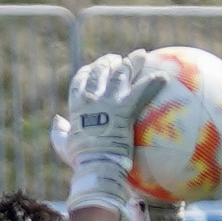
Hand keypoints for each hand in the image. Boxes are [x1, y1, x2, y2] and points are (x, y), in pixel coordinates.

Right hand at [48, 47, 158, 199]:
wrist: (96, 165)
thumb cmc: (81, 160)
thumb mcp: (64, 145)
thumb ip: (60, 132)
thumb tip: (57, 120)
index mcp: (77, 105)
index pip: (81, 80)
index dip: (88, 72)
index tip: (93, 68)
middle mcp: (92, 98)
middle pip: (101, 71)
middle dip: (109, 61)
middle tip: (118, 58)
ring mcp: (109, 102)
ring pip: (121, 75)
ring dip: (131, 63)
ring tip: (140, 55)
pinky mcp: (126, 110)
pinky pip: (142, 92)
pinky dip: (153, 83)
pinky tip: (164, 76)